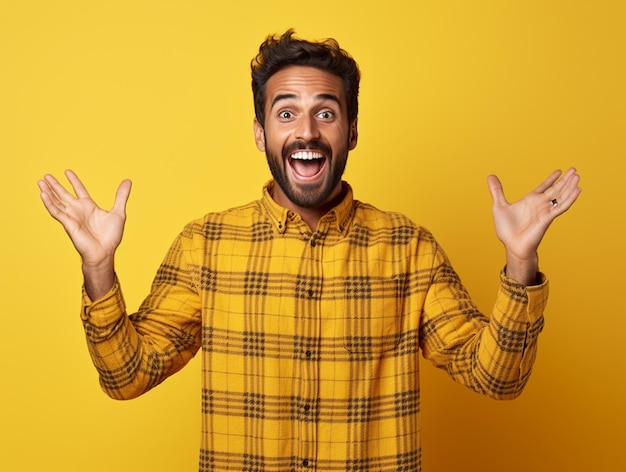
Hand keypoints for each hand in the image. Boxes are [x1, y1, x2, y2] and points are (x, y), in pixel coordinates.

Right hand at [38, 170, 131, 297]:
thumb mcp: (118, 212)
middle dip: (55, 185)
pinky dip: (49, 203)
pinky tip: (42, 194)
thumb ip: (121, 196)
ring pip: (57, 201)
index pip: (79, 190)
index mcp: (89, 207)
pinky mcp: (68, 223)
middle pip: (64, 194)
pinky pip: (56, 211)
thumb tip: (128, 181)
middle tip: (46, 175)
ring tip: (40, 182)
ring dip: (48, 191)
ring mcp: (72, 217)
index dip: (74, 181)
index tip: (67, 172)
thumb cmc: (111, 236)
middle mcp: (78, 211)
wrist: (104, 252)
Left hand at [487, 167, 580, 283]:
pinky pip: (561, 207)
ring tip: (577, 176)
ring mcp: (545, 211)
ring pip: (561, 195)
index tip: (559, 171)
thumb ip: (497, 191)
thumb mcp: (499, 206)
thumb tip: (490, 176)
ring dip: (569, 186)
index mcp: (530, 201)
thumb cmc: (507, 230)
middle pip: (555, 189)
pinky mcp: (548, 218)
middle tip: (574, 169)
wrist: (512, 246)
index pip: (544, 187)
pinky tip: (577, 190)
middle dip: (565, 180)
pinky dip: (570, 198)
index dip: (552, 179)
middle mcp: (540, 204)